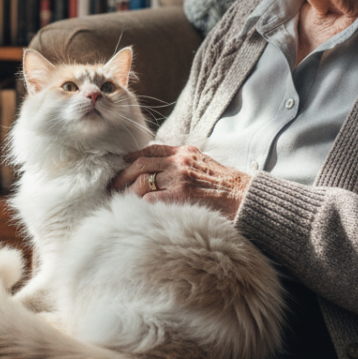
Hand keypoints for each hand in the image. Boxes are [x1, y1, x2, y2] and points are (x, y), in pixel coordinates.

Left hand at [110, 144, 250, 220]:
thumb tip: (160, 168)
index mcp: (184, 152)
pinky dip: (140, 203)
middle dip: (122, 174)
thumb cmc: (225, 185)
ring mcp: (179, 177)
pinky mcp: (180, 195)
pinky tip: (134, 209)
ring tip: (118, 199)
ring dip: (127, 190)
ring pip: (142, 180)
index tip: (122, 164)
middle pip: (140, 163)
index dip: (132, 157)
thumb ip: (182, 163)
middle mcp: (179, 161)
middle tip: (112, 185)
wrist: (245, 197)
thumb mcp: (203, 164)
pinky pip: (150, 198)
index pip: (151, 149)